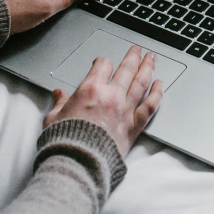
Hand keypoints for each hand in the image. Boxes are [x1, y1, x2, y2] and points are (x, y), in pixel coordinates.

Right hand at [43, 45, 163, 156]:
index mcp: (90, 90)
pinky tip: (160, 85)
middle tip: (137, 50)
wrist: (79, 163)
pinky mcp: (134, 126)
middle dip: (132, 56)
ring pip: (141, 82)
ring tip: (151, 58)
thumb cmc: (66, 142)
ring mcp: (125, 110)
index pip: (102, 65)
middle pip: (126, 68)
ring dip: (147, 67)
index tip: (103, 63)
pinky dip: (157, 93)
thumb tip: (58, 95)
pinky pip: (150, 105)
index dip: (103, 62)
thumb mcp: (54, 118)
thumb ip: (59, 103)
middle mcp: (110, 96)